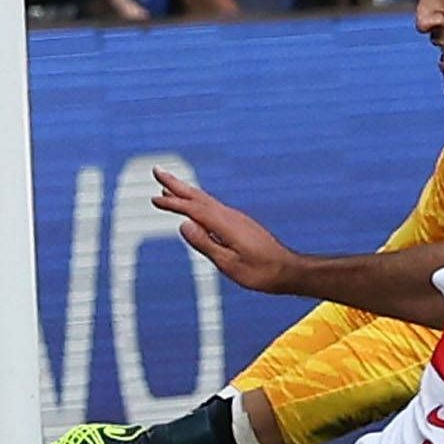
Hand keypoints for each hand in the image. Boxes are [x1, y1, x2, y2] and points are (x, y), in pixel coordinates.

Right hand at [152, 168, 301, 292]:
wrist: (289, 270)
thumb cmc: (261, 272)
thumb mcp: (229, 264)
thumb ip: (205, 243)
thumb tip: (183, 224)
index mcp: (226, 224)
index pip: (193, 210)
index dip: (172, 204)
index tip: (154, 199)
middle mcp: (230, 216)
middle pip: (198, 196)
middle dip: (175, 184)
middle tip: (157, 170)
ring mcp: (236, 218)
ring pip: (205, 200)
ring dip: (185, 191)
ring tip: (168, 185)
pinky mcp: (239, 224)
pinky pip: (212, 207)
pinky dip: (198, 201)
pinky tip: (194, 205)